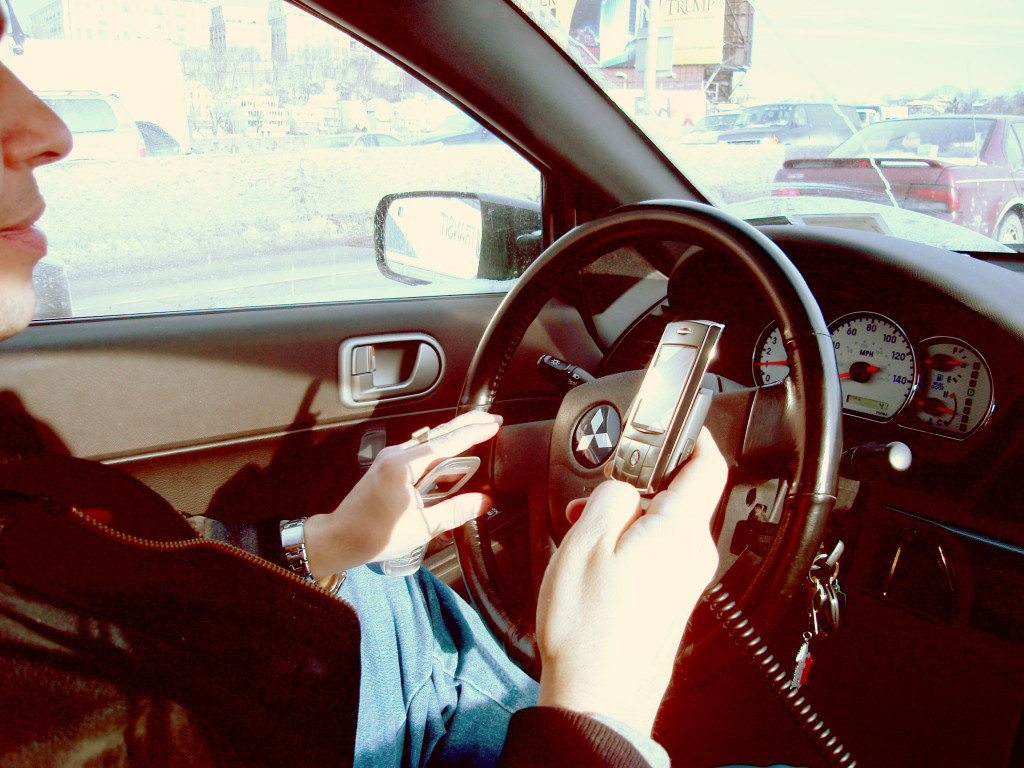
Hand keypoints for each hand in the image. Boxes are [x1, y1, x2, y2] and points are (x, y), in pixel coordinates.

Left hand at [303, 411, 500, 576]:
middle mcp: (396, 455)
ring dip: (454, 438)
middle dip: (467, 425)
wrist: (340, 538)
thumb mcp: (423, 527)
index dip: (473, 432)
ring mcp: (391, 459)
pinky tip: (453, 458)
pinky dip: (440, 452)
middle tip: (492, 419)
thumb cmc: (374, 535)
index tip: (493, 424)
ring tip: (478, 436)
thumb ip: (456, 512)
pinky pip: (420, 453)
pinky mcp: (389, 467)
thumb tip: (484, 502)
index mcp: (403, 466)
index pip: (447, 443)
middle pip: (438, 433)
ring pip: (430, 442)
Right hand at [535, 428, 726, 734]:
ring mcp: (686, 577)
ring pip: (661, 524)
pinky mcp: (672, 596)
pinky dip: (628, 543)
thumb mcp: (587, 540)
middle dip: (635, 486)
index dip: (694, 437)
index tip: (677, 423)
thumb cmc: (592, 629)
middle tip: (594, 496)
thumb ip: (611, 496)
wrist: (599, 692)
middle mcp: (694, 553)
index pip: (709, 465)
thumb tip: (623, 484)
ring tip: (584, 533)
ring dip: (625, 517)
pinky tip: (596, 558)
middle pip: (677, 494)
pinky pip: (656, 551)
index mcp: (681, 530)